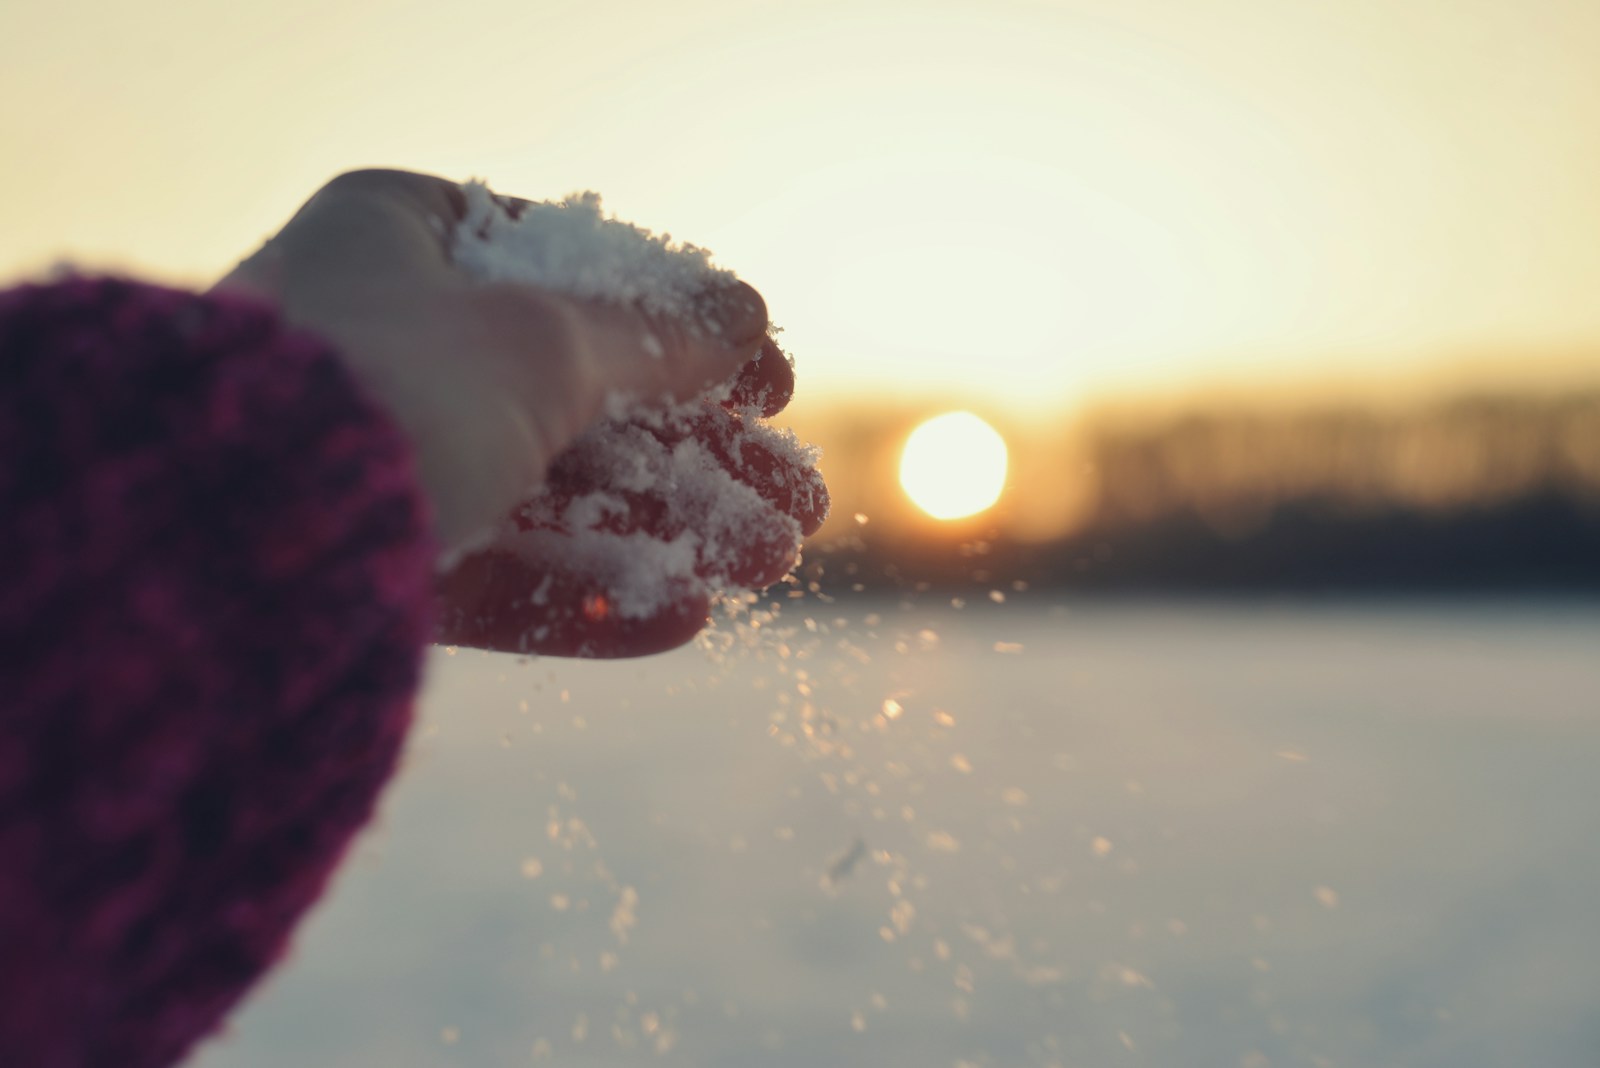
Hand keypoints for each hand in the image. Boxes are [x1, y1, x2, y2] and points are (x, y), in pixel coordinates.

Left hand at [216, 169, 822, 657]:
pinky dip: (589, 600)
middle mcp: (384, 341)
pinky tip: (686, 620)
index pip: (572, 269)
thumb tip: (746, 318)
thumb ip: (653, 335)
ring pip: (554, 499)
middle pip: (582, 400)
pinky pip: (499, 577)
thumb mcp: (545, 339)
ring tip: (775, 566)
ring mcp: (375, 456)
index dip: (684, 325)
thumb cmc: (390, 382)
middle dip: (702, 457)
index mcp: (398, 240)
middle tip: (799, 498)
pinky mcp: (369, 562)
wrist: (224, 536)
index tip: (771, 374)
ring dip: (671, 533)